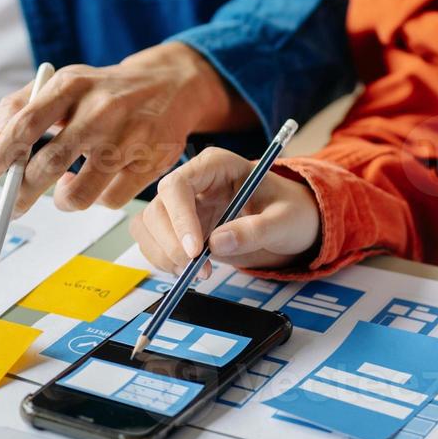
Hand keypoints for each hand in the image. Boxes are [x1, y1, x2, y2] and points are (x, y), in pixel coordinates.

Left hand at [0, 43, 248, 212]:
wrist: (171, 85)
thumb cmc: (105, 91)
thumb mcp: (65, 83)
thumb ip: (22, 106)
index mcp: (73, 85)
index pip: (26, 124)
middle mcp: (101, 110)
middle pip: (49, 164)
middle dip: (22, 192)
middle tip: (13, 205)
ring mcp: (129, 138)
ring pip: (79, 194)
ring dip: (63, 201)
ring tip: (62, 192)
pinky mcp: (151, 162)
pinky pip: (110, 201)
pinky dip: (95, 199)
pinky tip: (95, 185)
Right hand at [131, 147, 321, 274]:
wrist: (288, 222)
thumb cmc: (289, 211)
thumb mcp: (284, 220)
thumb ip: (255, 230)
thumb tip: (217, 243)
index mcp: (215, 165)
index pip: (179, 185)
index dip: (180, 218)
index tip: (195, 251)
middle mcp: (192, 181)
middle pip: (157, 208)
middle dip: (171, 244)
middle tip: (196, 270)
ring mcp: (181, 205)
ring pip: (148, 226)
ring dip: (164, 255)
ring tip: (196, 273)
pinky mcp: (177, 227)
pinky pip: (153, 242)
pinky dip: (163, 261)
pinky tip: (187, 271)